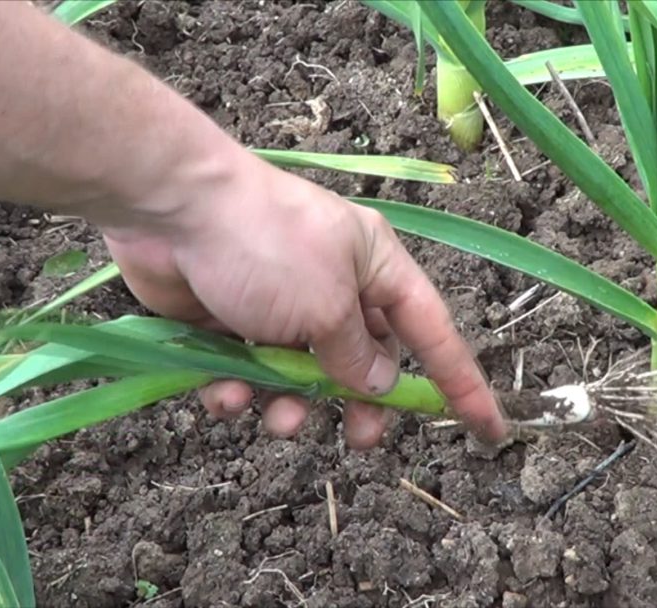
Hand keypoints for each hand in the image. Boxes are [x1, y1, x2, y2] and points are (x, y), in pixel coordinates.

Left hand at [102, 149, 506, 448]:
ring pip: (304, 377)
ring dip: (291, 405)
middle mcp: (335, 286)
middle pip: (367, 362)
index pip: (434, 332)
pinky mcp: (233, 322)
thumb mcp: (327, 307)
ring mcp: (282, 304)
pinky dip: (240, 391)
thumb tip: (375, 385)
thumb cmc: (265, 244)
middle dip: (359, 405)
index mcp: (376, 266)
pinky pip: (250, 374)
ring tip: (275, 418)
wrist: (168, 210)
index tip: (488, 427)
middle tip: (358, 439)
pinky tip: (224, 394)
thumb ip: (356, 356)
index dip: (462, 384)